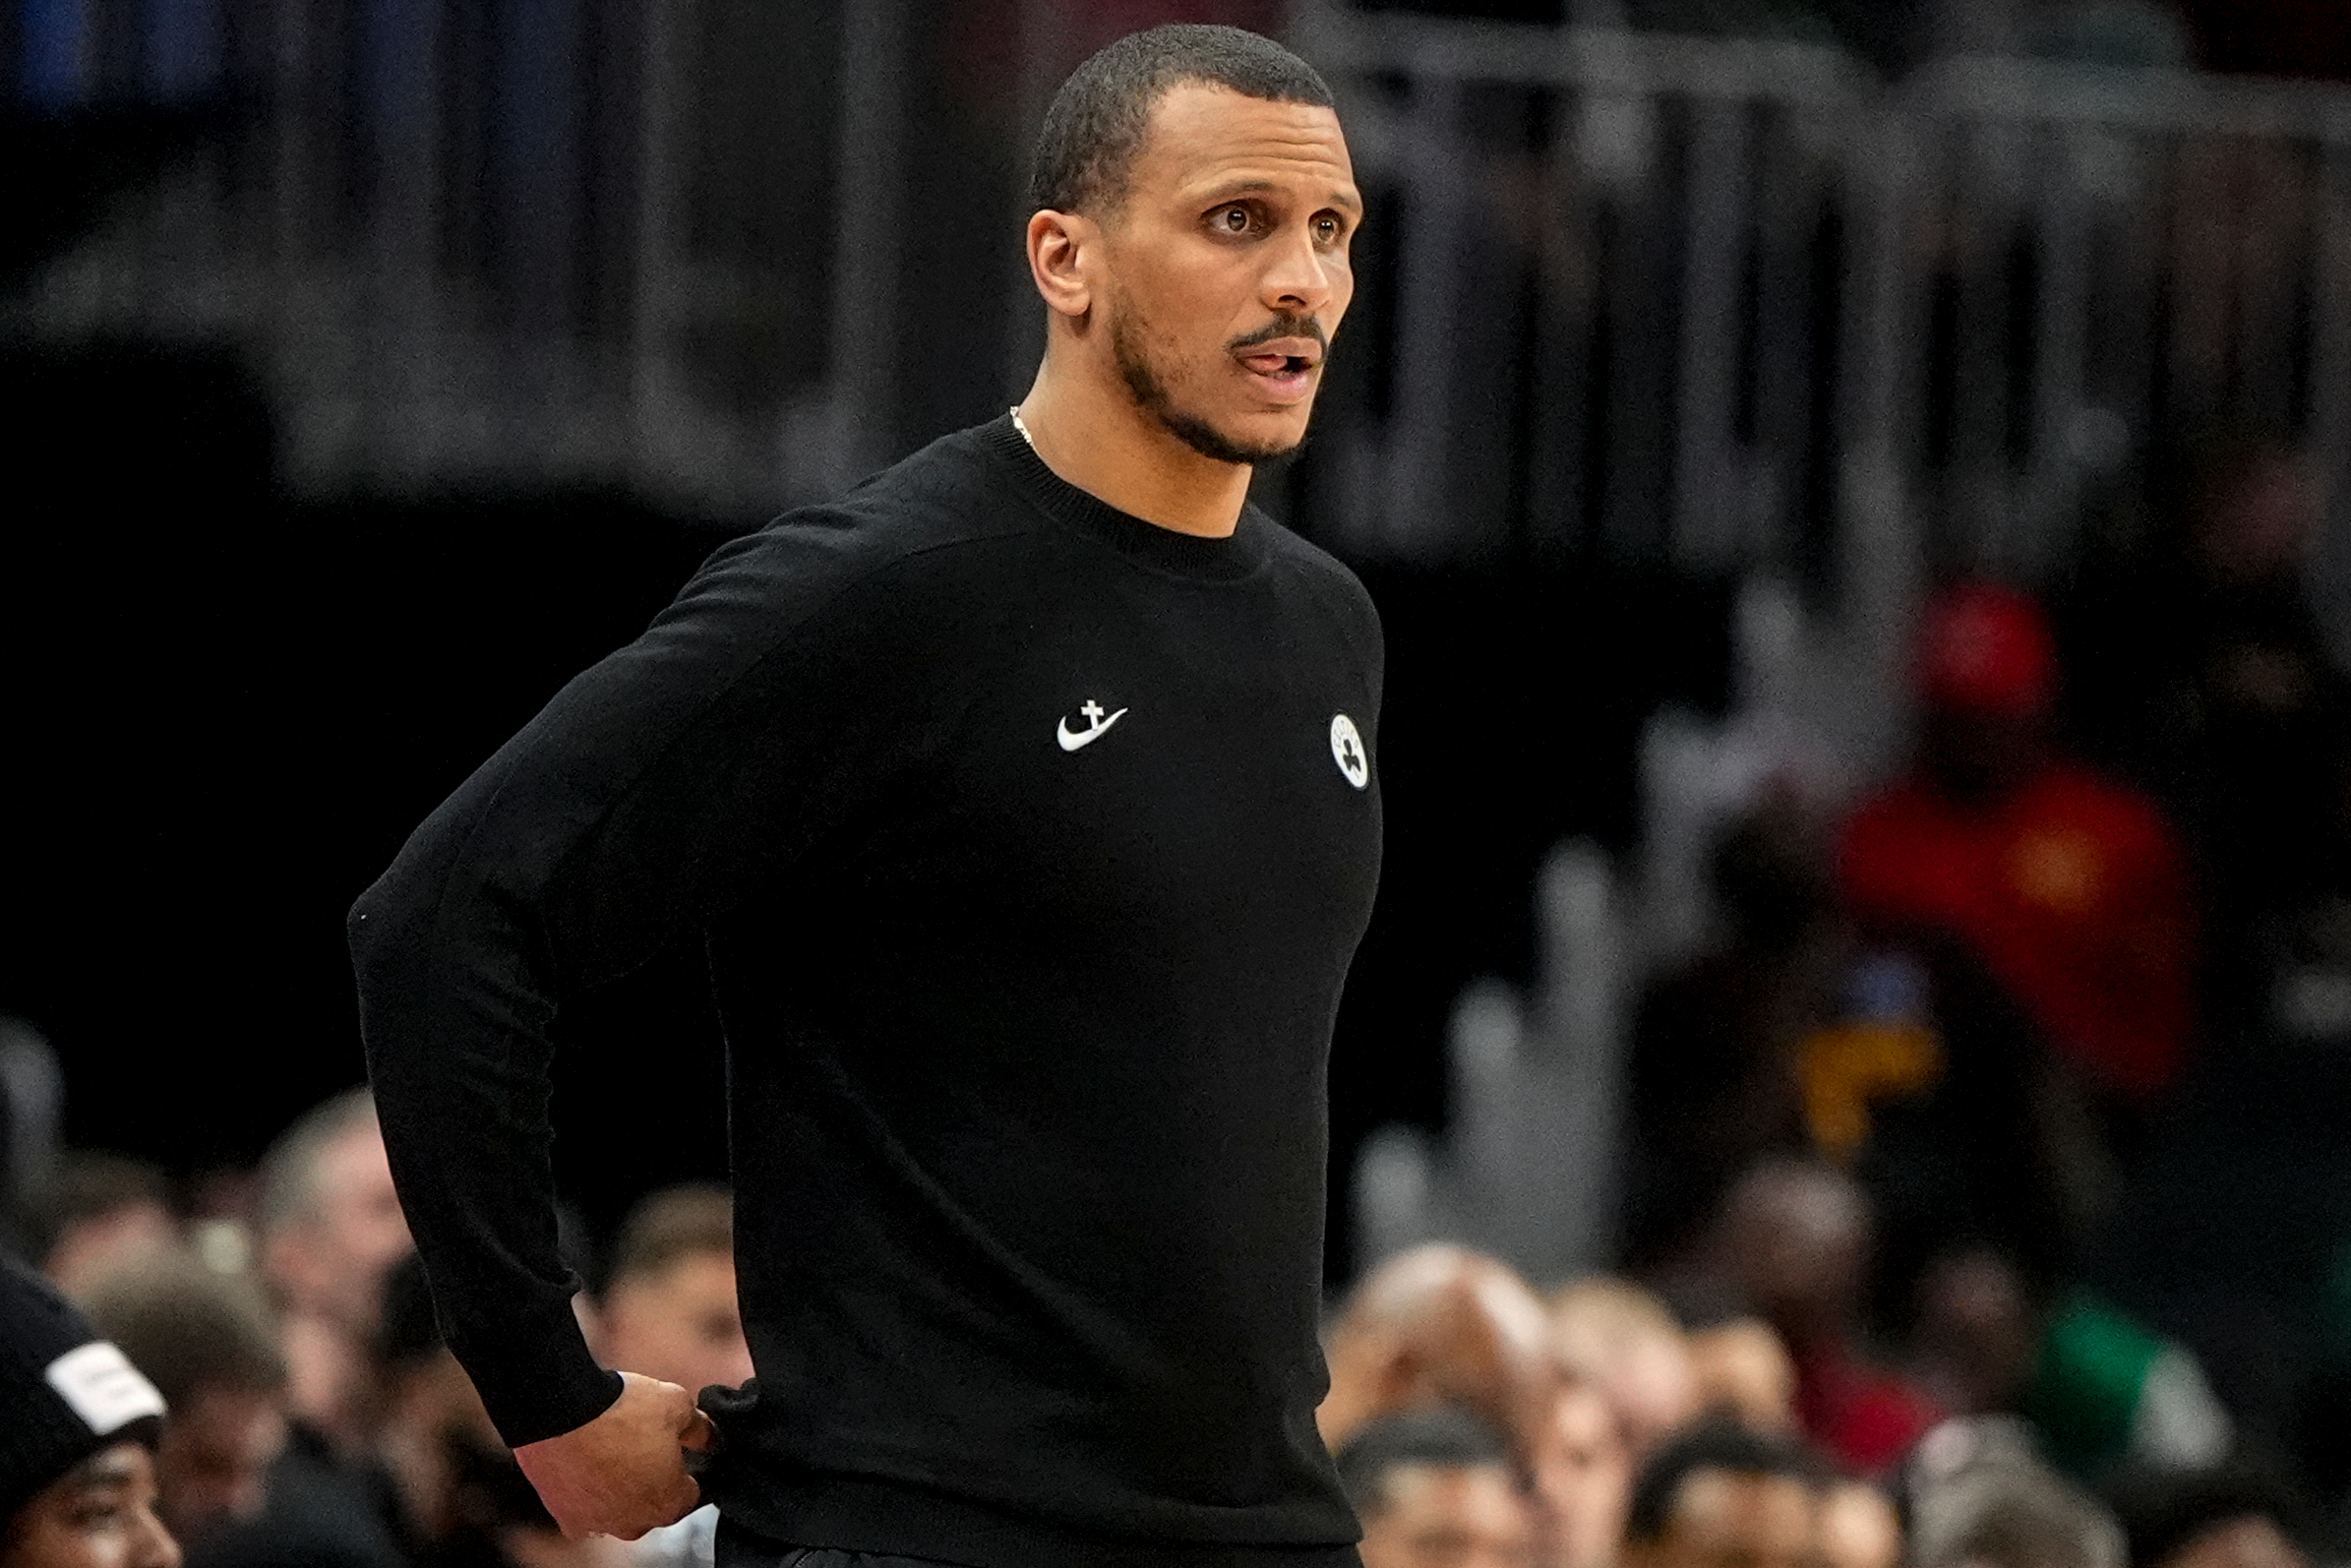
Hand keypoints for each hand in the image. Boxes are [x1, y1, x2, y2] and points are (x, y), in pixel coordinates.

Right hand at [513, 1371, 716, 1539]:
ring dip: (618, 1486)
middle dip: (652, 1479)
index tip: (679, 1450)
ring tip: (612, 1447)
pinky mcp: (564, 1515)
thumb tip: (708, 1437)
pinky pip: (583, 1507)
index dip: (687, 1468)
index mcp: (667, 1503)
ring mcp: (596, 1522)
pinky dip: (586, 1489)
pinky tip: (586, 1460)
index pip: (690, 1494)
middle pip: (652, 1505)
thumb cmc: (621, 1410)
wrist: (559, 1409)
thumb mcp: (678, 1404)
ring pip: (617, 1508)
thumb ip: (700, 1428)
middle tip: (643, 1443)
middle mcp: (632, 1524)